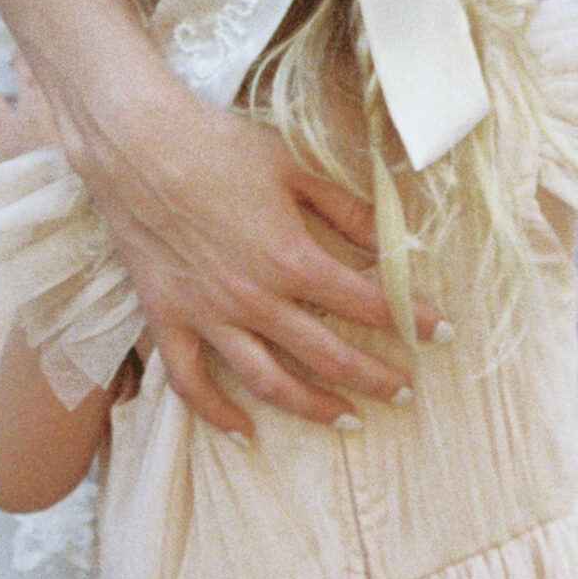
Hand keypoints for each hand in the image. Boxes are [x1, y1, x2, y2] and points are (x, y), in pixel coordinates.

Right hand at [57, 66, 445, 439]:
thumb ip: (349, 209)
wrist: (136, 144)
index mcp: (292, 259)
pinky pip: (192, 383)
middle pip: (329, 356)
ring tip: (349, 420)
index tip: (441, 331)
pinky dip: (218, 415)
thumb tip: (396, 241)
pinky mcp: (168, 318)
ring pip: (269, 383)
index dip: (413, 320)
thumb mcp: (295, 166)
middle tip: (406, 390)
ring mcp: (209, 315)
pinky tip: (246, 434)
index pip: (368, 304)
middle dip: (376, 378)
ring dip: (314, 408)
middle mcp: (255, 299)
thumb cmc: (220, 145)